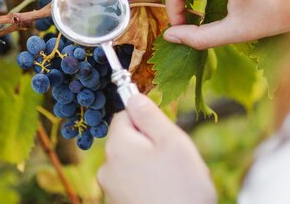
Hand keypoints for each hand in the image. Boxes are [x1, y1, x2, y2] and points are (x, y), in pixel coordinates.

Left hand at [97, 94, 216, 203]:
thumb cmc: (182, 188)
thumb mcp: (173, 142)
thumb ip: (151, 116)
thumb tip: (134, 97)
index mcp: (118, 146)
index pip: (124, 115)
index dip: (147, 120)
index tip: (166, 133)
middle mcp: (107, 168)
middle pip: (128, 141)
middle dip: (152, 145)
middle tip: (175, 160)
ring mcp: (111, 191)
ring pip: (133, 164)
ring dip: (152, 167)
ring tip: (174, 182)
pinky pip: (134, 185)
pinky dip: (150, 186)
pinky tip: (167, 195)